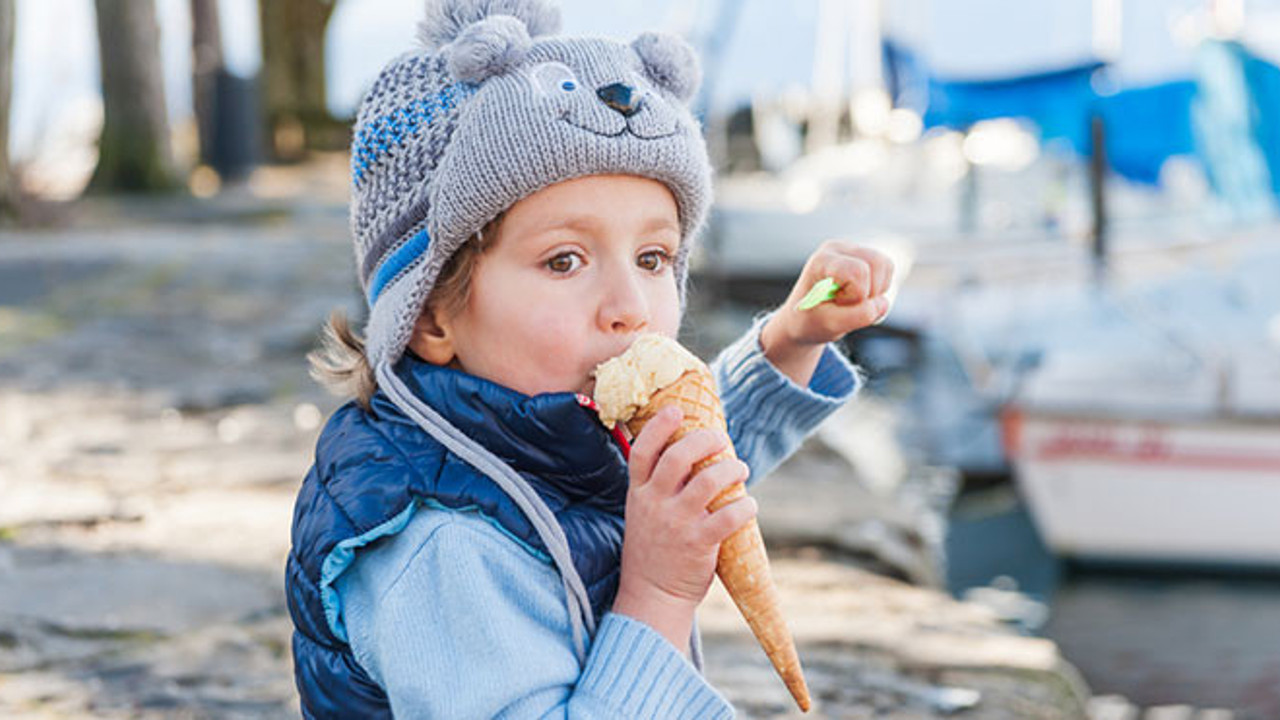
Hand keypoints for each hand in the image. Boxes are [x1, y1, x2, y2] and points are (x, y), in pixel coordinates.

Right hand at [612, 406, 755, 648]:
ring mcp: (676, 523)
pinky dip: (746, 507)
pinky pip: (729, 516)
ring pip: (708, 481)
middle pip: (678, 457)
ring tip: (740, 469)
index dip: (658, 427)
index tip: (676, 410)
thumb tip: (691, 453)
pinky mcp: (698, 543)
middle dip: (704, 440)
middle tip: (721, 439)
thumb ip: (659, 486)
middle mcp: (654, 504)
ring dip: (731, 469)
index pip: (642, 451)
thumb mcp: (644, 513)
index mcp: (638, 493)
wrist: (651, 597)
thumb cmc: (654, 550)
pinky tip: (750, 506)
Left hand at [760, 241, 894, 384]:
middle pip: (877, 263)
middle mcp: (837, 249)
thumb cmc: (811, 320)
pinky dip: (880, 288)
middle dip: (870, 292)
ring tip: (854, 301)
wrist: (805, 319)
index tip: (837, 304)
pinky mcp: (863, 256)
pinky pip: (888, 269)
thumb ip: (858, 316)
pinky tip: (861, 296)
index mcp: (821, 261)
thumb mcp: (829, 326)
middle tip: (848, 304)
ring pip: (886, 264)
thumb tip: (882, 303)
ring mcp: (851, 249)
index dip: (855, 295)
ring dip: (877, 291)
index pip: (857, 272)